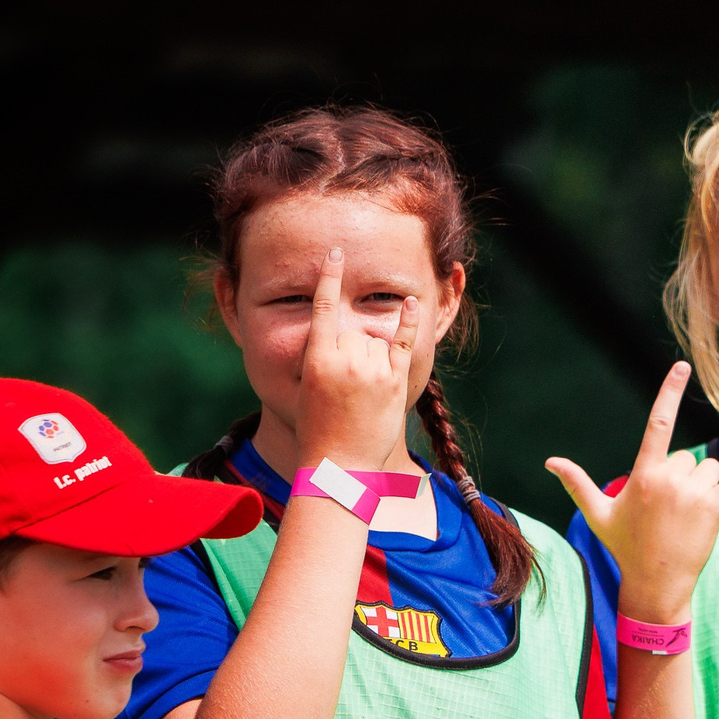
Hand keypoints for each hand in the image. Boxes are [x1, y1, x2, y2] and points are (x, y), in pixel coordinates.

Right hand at [294, 248, 421, 471]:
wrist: (339, 464)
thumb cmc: (318, 429)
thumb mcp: (306, 387)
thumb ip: (322, 357)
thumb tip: (336, 334)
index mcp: (316, 358)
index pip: (324, 307)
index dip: (329, 278)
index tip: (336, 254)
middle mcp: (344, 359)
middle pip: (354, 331)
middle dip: (353, 351)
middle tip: (347, 389)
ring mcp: (371, 369)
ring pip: (375, 341)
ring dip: (372, 358)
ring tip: (363, 394)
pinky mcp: (394, 380)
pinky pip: (403, 342)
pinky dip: (409, 322)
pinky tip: (412, 303)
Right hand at [549, 364, 718, 622]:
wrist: (655, 583)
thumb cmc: (624, 547)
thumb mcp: (598, 514)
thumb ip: (578, 483)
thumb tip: (550, 462)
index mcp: (643, 474)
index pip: (658, 423)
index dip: (669, 392)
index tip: (681, 367)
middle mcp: (670, 479)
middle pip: (687, 457)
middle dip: (681, 477)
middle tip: (668, 511)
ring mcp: (695, 494)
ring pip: (709, 468)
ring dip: (702, 485)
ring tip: (686, 515)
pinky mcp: (716, 508)